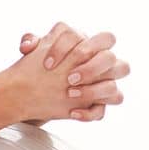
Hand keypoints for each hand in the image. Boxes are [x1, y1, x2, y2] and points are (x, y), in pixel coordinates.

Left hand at [6, 23, 128, 125]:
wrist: (37, 90)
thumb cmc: (41, 66)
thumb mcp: (33, 53)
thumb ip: (30, 42)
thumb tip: (28, 46)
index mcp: (84, 42)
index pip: (84, 36)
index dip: (65, 48)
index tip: (47, 64)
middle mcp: (100, 58)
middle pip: (110, 55)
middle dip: (91, 67)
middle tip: (69, 79)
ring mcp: (106, 77)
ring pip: (121, 74)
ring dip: (95, 87)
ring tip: (70, 93)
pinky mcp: (103, 99)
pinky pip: (113, 101)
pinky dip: (92, 110)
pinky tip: (72, 113)